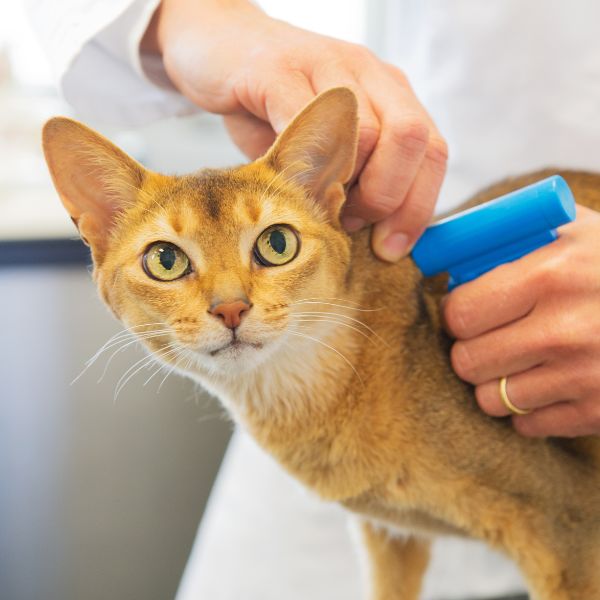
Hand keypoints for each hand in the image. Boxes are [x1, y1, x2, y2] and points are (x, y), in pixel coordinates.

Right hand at [142, 0, 446, 260]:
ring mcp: (327, 66)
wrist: (220, 45)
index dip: (417, 208)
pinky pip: (307, 122)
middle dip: (387, 199)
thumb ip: (350, 182)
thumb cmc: (273, 105)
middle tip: (351, 224)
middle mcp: (369, 74)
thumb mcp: (323, 146)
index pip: (432, 152)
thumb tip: (370, 237)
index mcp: (389, 94)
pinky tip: (288, 180)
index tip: (389, 248)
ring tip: (317, 203)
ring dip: (345, 187)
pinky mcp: (279, 70)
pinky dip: (303, 165)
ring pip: (367, 134)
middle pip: (413, 139)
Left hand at [443, 205, 599, 437]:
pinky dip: (528, 409)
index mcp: (553, 274)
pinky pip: (527, 426)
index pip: (460, 314)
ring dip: (495, 382)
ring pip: (490, 400)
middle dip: (470, 349)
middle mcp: (566, 330)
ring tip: (519, 360)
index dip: (456, 313)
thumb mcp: (574, 231)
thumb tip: (450, 264)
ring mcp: (586, 376)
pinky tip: (548, 383)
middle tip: (488, 338)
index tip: (466, 311)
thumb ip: (511, 241)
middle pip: (467, 361)